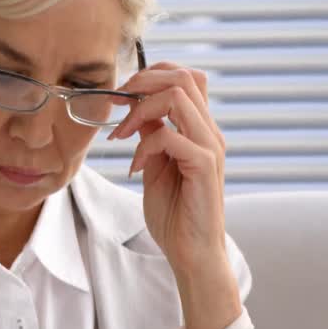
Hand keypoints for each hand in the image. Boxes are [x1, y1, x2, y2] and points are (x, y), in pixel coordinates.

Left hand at [106, 62, 227, 274]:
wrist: (192, 253)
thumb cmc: (176, 214)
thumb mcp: (156, 165)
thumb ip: (152, 135)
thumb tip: (138, 111)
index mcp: (200, 129)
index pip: (186, 77)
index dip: (151, 75)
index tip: (122, 96)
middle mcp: (209, 132)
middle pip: (184, 76)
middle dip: (142, 82)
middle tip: (118, 104)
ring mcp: (209, 147)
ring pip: (178, 95)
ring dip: (141, 109)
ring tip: (122, 134)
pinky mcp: (204, 166)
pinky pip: (171, 136)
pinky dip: (145, 145)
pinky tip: (135, 167)